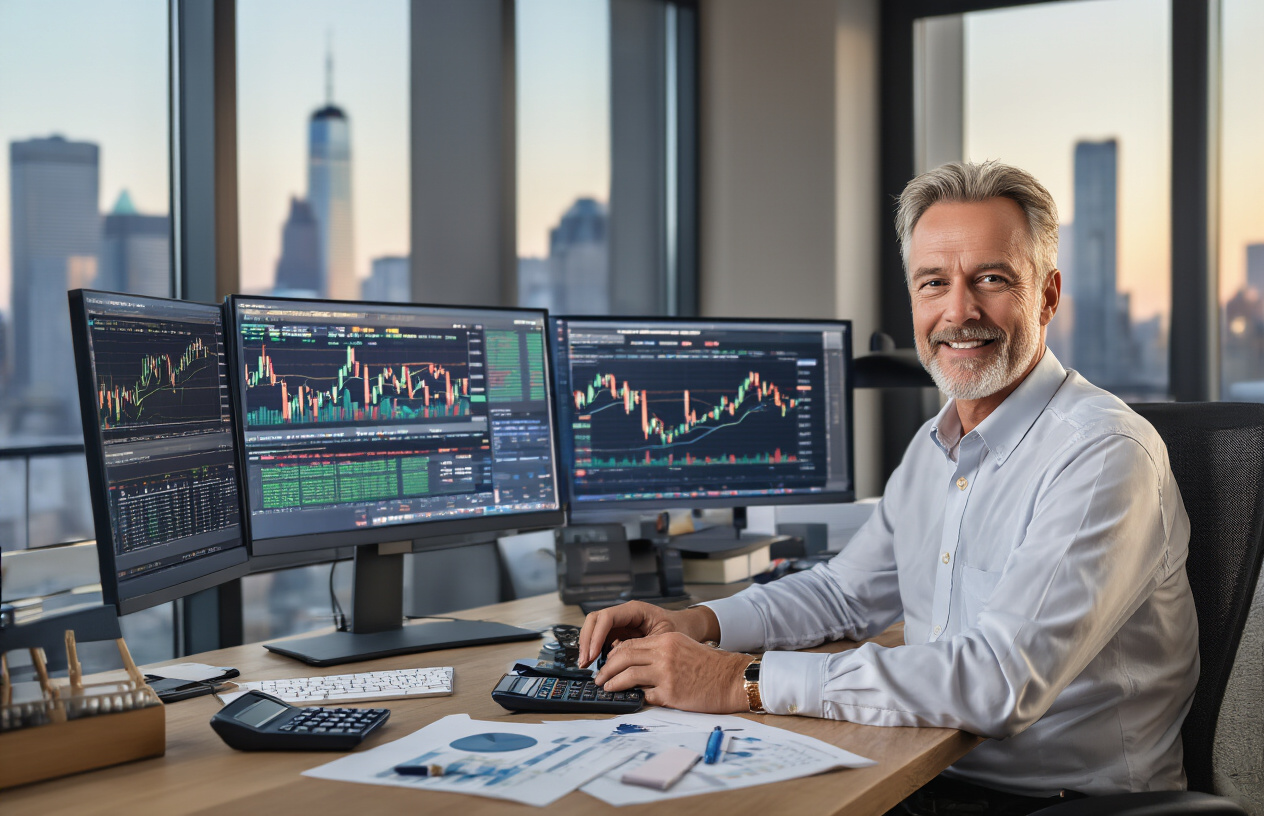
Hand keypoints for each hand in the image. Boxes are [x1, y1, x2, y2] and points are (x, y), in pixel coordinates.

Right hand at [578, 601, 718, 666]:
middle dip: (586, 640)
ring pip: (594, 629)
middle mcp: (624, 614)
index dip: (596, 636)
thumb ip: (644, 649)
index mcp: (635, 610)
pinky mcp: (619, 633)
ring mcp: (620, 623)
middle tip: (584, 662)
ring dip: (587, 646)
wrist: (687, 628)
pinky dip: (594, 650)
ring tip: (586, 665)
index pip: (607, 617)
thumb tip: (623, 666)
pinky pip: (601, 639)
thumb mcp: (664, 639)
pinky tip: (594, 664)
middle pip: (594, 620)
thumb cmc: (679, 630)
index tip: (592, 654)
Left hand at [593, 632, 750, 712]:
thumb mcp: (682, 647)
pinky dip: (636, 696)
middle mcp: (664, 653)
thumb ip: (659, 651)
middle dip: (606, 669)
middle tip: (599, 678)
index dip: (613, 655)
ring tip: (607, 688)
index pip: (629, 645)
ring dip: (613, 683)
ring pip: (628, 676)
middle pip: (623, 658)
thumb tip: (633, 662)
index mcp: (666, 639)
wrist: (731, 679)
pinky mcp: (670, 693)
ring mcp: (666, 674)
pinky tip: (631, 698)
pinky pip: (644, 695)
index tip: (606, 664)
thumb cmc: (709, 666)